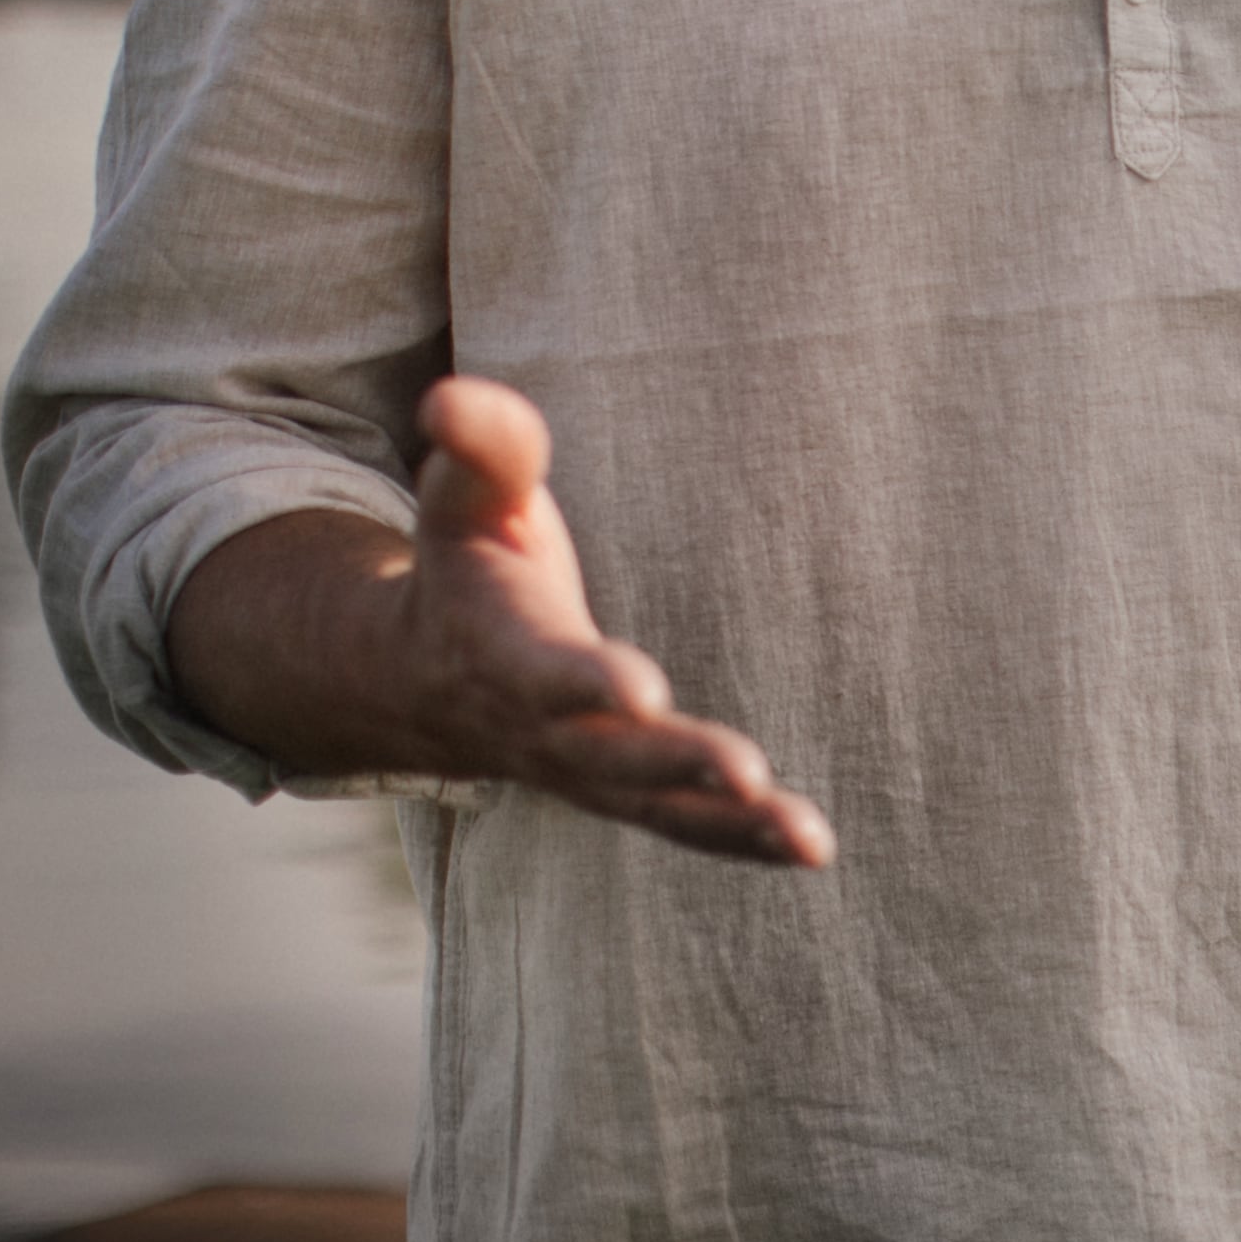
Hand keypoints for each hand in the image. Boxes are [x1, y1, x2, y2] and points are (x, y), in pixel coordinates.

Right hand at [383, 377, 833, 867]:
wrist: (429, 674)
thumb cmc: (469, 562)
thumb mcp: (464, 497)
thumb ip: (479, 447)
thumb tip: (448, 393)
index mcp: (500, 650)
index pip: (544, 673)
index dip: (587, 682)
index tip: (641, 688)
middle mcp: (542, 727)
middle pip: (611, 757)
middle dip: (676, 765)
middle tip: (747, 772)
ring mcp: (584, 772)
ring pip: (656, 809)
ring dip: (732, 826)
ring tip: (808, 838)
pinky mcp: (624, 794)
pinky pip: (684, 828)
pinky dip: (743, 842)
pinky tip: (812, 848)